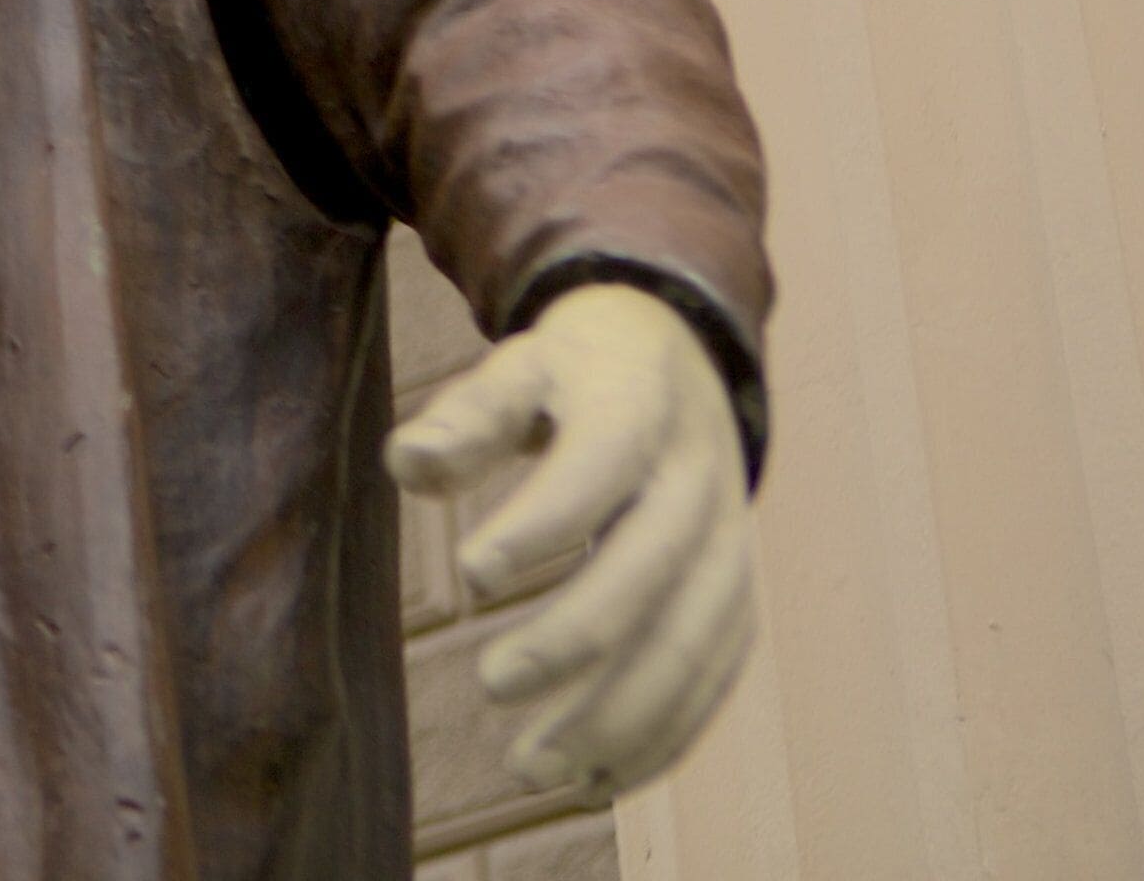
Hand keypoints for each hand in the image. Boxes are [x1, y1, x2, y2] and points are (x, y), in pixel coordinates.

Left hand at [385, 280, 752, 800]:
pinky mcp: (734, 596)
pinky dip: (661, 736)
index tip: (469, 573)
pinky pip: (712, 676)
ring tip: (534, 771)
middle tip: (491, 682)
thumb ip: (467, 415)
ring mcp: (728, 544)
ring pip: (692, 642)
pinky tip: (594, 783)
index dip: (542, 520)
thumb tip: (409, 466)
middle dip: (575, 636)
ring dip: (620, 716)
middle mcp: (699, 479)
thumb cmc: (576, 372)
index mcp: (639, 405)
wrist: (684, 361)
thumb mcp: (521, 365)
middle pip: (651, 568)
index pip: (598, 464)